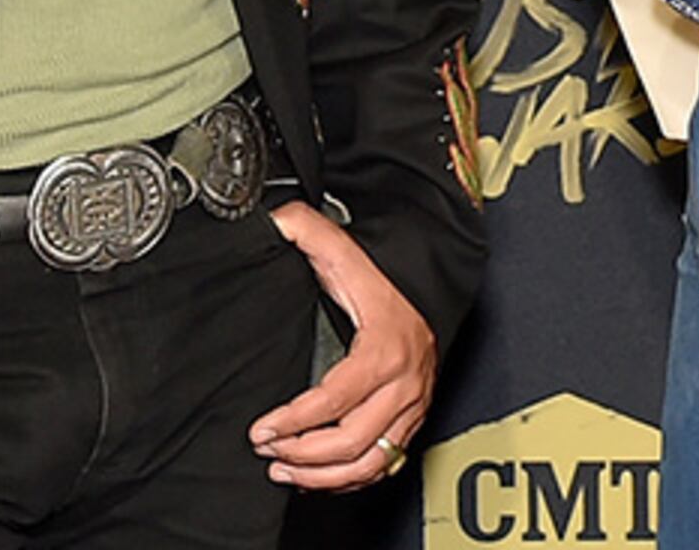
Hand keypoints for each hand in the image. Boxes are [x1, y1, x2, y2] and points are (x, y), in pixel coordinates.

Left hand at [251, 202, 441, 490]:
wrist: (435, 299)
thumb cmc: (389, 286)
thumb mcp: (349, 257)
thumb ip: (311, 233)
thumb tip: (276, 219)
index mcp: (384, 351)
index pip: (335, 400)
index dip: (294, 421)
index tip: (263, 430)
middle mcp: (403, 385)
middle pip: (352, 440)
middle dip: (303, 453)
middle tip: (268, 451)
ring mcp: (411, 408)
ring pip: (371, 461)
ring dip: (323, 475)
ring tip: (285, 472)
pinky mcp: (412, 423)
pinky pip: (385, 465)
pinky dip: (350, 479)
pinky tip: (318, 477)